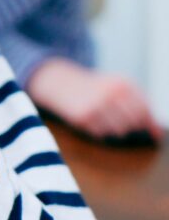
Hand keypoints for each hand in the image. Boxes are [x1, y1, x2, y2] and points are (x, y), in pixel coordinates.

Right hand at [28, 59, 163, 141]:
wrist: (63, 83)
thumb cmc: (96, 88)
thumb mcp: (118, 87)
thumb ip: (140, 105)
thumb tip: (156, 133)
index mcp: (123, 84)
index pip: (145, 110)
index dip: (150, 124)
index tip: (155, 136)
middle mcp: (111, 94)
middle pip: (134, 122)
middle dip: (132, 126)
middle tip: (121, 121)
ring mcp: (96, 105)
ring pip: (119, 130)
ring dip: (115, 128)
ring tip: (106, 118)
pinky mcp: (83, 117)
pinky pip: (102, 133)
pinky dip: (100, 130)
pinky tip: (93, 119)